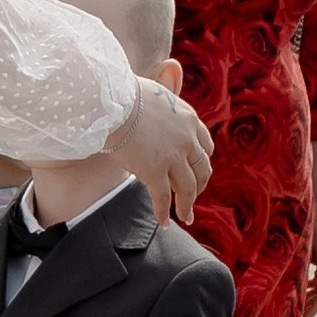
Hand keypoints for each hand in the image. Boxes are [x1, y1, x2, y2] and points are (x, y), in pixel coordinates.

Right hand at [110, 76, 212, 222]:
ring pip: (187, 189)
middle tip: (192, 198)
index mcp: (189, 119)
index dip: (202, 162)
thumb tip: (155, 103)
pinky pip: (164, 199)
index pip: (206, 146)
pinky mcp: (154, 172)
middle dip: (199, 186)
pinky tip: (163, 222)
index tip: (197, 172)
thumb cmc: (123, 94)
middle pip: (202, 170)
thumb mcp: (155, 93)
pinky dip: (164, 213)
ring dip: (187, 205)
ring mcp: (173, 157)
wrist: (110, 101)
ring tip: (184, 216)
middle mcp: (187, 139)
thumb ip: (164, 106)